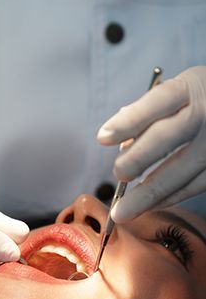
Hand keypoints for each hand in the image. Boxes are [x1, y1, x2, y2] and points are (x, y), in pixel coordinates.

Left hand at [97, 66, 205, 221]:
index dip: (128, 121)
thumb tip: (118, 138)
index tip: (103, 138)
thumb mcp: (181, 88)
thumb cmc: (201, 98)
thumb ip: (150, 109)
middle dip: (135, 160)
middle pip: (165, 138)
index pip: (156, 102)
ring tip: (121, 211)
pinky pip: (193, 186)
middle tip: (118, 174)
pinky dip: (168, 198)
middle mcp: (205, 113)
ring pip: (178, 172)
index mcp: (190, 87)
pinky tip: (148, 206)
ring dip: (146, 195)